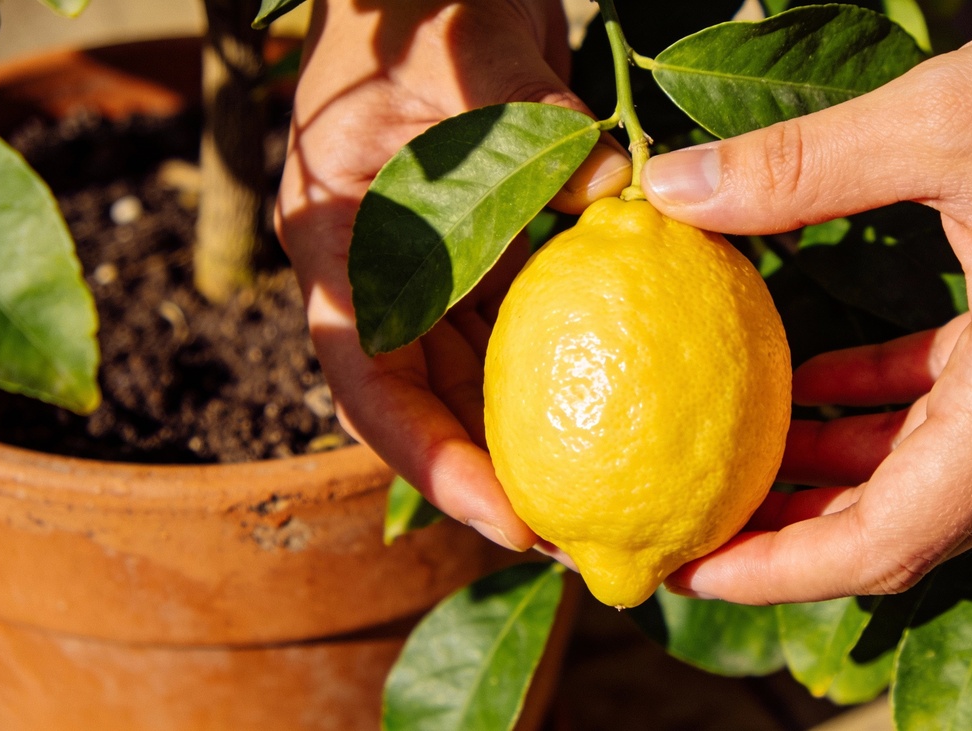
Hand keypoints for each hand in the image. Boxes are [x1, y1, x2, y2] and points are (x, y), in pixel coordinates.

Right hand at [276, 0, 629, 550]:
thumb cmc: (426, 2)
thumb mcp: (468, 52)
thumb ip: (528, 120)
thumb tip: (624, 189)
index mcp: (337, 241)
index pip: (365, 379)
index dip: (427, 461)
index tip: (507, 517)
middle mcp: (381, 270)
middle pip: (426, 402)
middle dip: (493, 477)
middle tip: (579, 535)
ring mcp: (436, 264)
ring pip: (478, 376)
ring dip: (536, 434)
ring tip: (610, 493)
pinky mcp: (488, 250)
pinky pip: (527, 322)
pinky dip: (572, 360)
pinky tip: (633, 398)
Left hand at [644, 0, 971, 602]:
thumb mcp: (944, 119)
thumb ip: (795, 167)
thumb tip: (673, 189)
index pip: (890, 541)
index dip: (781, 569)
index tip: (694, 562)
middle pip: (911, 524)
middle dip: (797, 534)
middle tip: (700, 515)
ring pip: (941, 471)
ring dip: (842, 473)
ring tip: (745, 458)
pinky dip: (892, 407)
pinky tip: (825, 379)